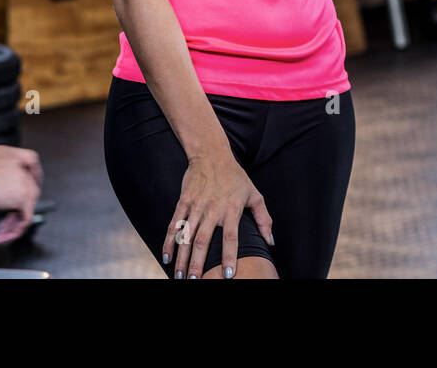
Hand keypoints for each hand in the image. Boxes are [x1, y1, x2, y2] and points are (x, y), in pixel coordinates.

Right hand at [0, 145, 43, 243]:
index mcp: (14, 156)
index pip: (30, 170)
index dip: (25, 186)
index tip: (17, 200)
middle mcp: (23, 167)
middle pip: (28, 191)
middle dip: (16, 209)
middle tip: (5, 223)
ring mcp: (25, 181)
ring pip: (27, 206)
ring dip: (14, 223)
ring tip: (1, 234)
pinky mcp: (22, 197)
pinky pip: (25, 219)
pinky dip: (15, 231)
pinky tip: (2, 236)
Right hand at [163, 152, 273, 279]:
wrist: (211, 154)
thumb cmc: (235, 177)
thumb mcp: (254, 194)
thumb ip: (264, 219)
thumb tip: (270, 241)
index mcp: (232, 209)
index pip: (230, 237)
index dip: (228, 256)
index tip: (226, 275)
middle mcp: (213, 208)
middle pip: (204, 240)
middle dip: (198, 264)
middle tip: (194, 282)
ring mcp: (196, 205)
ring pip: (187, 235)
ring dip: (182, 257)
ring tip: (180, 276)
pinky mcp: (183, 201)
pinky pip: (174, 224)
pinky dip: (169, 241)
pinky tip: (166, 257)